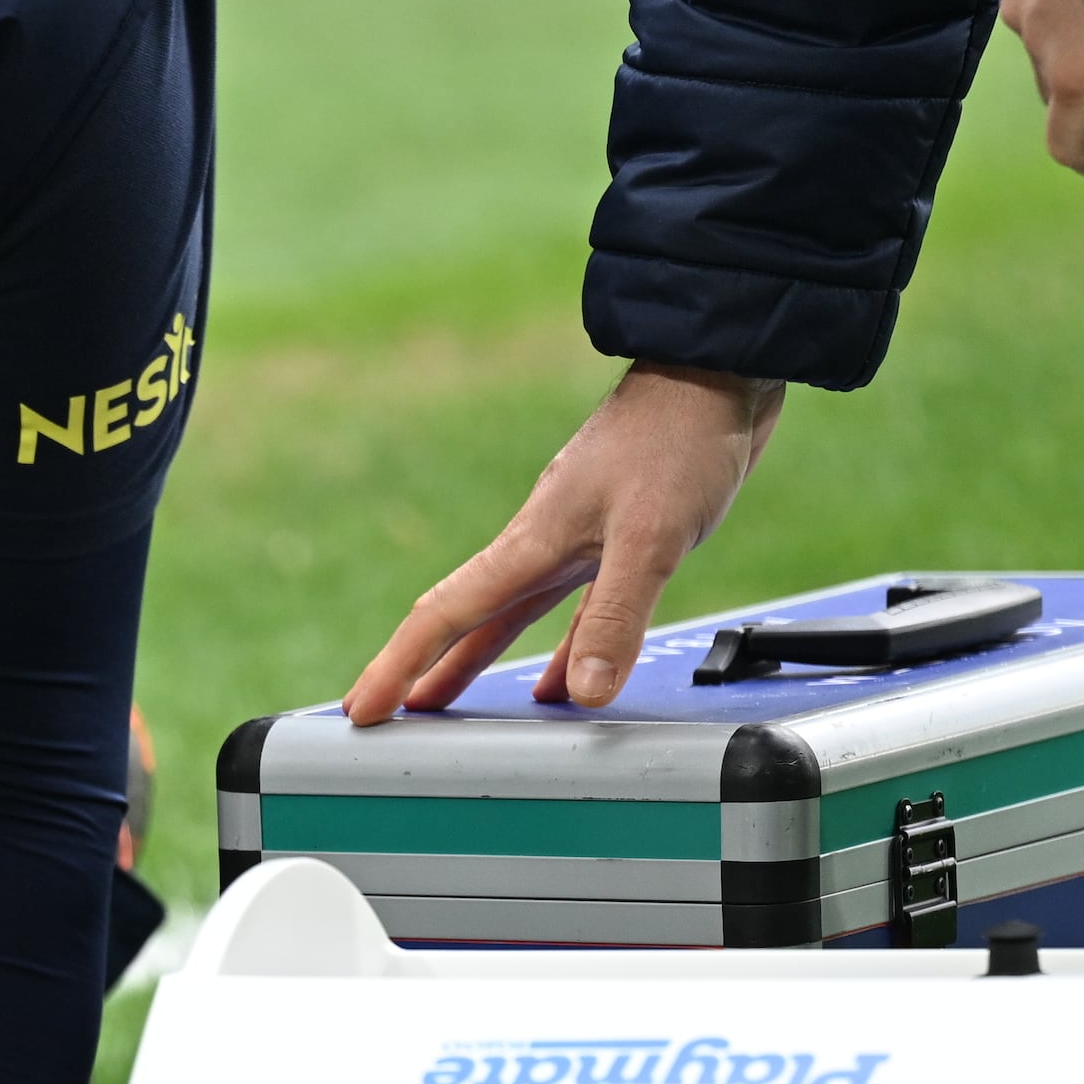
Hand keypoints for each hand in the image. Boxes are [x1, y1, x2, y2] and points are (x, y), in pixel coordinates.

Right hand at [345, 363, 787, 723]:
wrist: (720, 368)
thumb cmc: (679, 438)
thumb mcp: (650, 536)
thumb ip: (614, 617)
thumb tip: (581, 695)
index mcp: (531, 542)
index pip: (445, 614)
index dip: (398, 666)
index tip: (364, 709)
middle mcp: (541, 544)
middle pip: (463, 620)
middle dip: (418, 669)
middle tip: (383, 715)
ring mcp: (576, 541)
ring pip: (510, 617)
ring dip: (475, 661)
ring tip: (446, 707)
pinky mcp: (616, 540)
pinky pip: (574, 611)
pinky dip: (562, 649)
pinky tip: (565, 681)